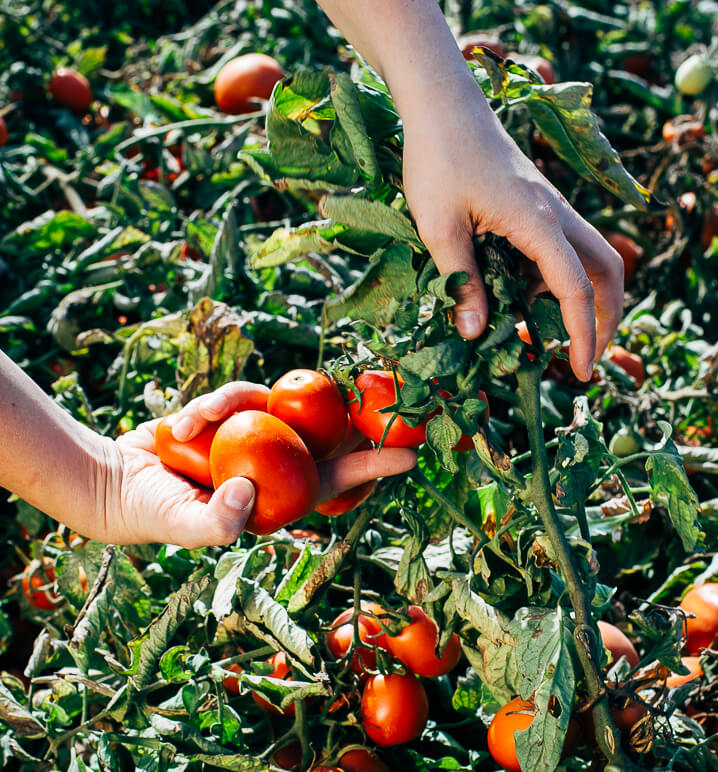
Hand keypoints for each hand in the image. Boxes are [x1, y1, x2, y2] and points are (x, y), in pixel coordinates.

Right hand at [171, 381, 416, 513]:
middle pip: (323, 432)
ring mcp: (254, 433)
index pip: (335, 478)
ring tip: (186, 426)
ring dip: (232, 404)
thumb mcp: (182, 525)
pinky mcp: (231, 410)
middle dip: (349, 411)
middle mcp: (275, 462)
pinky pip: (235, 395)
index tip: (409, 454)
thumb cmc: (153, 512)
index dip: (372, 465)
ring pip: (274, 404)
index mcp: (278, 494)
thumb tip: (249, 490)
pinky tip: (179, 423)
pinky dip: (208, 404)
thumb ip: (216, 521)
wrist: (116, 480)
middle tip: (377, 384)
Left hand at [400, 73, 624, 381]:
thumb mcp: (439, 227)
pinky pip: (563, 244)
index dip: (584, 335)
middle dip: (607, 314)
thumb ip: (461, 282)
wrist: (443, 106)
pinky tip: (521, 292)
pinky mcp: (536, 202)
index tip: (581, 372)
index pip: (576, 290)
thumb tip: (476, 334)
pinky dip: (556, 274)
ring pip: (591, 254)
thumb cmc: (437, 160)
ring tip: (548, 330)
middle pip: (607, 268)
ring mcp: (550, 205)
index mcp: (538, 223)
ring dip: (584, 294)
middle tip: (586, 354)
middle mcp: (556, 214)